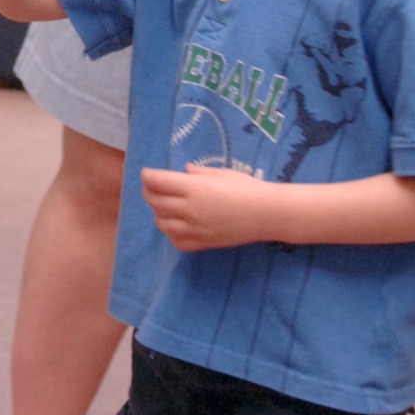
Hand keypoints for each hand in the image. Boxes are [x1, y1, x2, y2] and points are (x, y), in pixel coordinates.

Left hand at [141, 163, 275, 250]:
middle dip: (149, 192)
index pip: (157, 182)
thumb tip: (183, 171)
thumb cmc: (247, 188)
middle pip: (155, 201)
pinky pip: (176, 241)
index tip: (147, 174)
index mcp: (194, 188)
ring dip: (158, 213)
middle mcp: (189, 209)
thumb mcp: (221, 173)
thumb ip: (198, 173)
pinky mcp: (202, 243)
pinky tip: (177, 225)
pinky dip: (171, 233)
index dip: (147, 176)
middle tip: (152, 187)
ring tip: (164, 207)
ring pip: (161, 223)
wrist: (267, 214)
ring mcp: (194, 229)